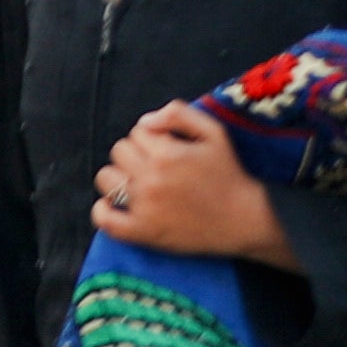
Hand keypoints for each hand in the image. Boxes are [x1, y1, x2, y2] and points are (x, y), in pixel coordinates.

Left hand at [95, 100, 287, 263]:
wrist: (243, 220)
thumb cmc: (228, 174)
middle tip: (155, 166)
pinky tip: (114, 205)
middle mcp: (152, 178)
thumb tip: (144, 121)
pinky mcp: (142, 232)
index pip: (136, 132)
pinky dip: (103, 210)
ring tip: (137, 183)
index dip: (151, 137)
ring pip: (106, 178)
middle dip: (135, 153)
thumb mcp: (213, 132)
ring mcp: (144, 207)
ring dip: (118, 177)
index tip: (167, 149)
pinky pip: (105, 219)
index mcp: (167, 153)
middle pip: (119, 151)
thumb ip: (178, 114)